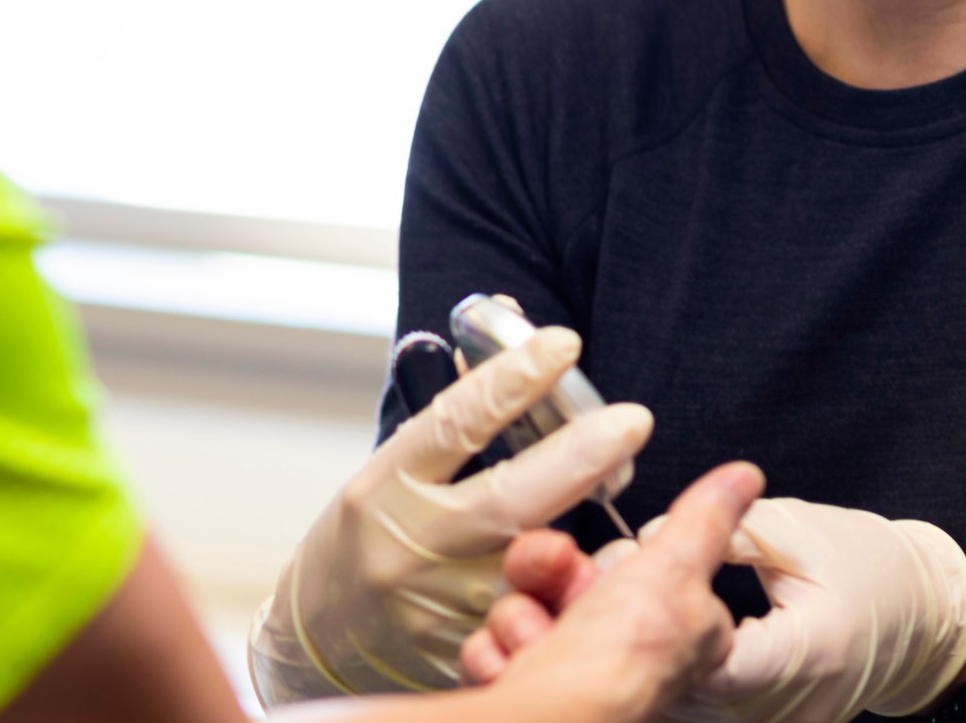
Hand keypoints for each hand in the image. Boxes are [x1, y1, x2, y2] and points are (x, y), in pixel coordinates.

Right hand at [249, 327, 652, 703]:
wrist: (319, 638)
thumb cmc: (366, 532)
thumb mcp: (391, 465)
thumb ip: (452, 405)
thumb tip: (506, 313)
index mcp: (386, 485)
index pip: (455, 422)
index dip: (512, 379)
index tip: (564, 342)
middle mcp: (411, 545)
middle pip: (506, 498)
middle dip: (577, 457)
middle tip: (634, 421)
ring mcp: (438, 606)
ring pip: (530, 566)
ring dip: (592, 536)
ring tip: (646, 511)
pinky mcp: (464, 653)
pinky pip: (532, 617)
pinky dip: (575, 591)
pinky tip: (612, 569)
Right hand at [462, 463, 764, 722]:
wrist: (552, 717)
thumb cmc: (622, 660)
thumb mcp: (675, 566)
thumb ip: (705, 520)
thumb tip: (743, 477)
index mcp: (671, 631)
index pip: (628, 569)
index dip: (603, 558)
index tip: (588, 552)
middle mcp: (620, 658)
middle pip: (566, 582)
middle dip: (544, 576)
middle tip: (549, 579)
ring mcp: (569, 677)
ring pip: (524, 610)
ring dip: (518, 618)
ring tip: (533, 641)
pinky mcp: (524, 692)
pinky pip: (492, 647)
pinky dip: (494, 654)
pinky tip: (511, 668)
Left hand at [661, 497, 965, 722]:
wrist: (920, 614)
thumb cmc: (869, 566)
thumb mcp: (800, 531)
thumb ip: (729, 530)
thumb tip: (655, 534)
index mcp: (806, 653)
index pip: (715, 663)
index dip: (671, 624)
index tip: (642, 585)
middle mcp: (792, 707)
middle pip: (694, 694)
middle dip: (656, 644)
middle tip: (624, 591)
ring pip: (694, 709)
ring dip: (664, 664)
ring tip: (641, 610)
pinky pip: (709, 710)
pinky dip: (684, 678)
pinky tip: (670, 638)